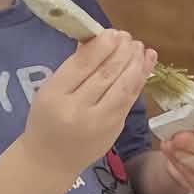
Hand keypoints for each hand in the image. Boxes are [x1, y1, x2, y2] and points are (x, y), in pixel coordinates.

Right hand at [22, 31, 153, 175]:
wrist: (50, 160)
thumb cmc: (47, 119)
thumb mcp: (49, 90)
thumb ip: (73, 68)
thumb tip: (99, 39)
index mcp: (54, 95)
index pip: (82, 66)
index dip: (102, 47)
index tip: (113, 32)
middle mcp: (77, 109)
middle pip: (105, 75)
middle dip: (122, 52)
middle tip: (129, 37)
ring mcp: (99, 122)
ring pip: (123, 87)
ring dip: (136, 64)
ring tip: (140, 47)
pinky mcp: (115, 129)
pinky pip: (129, 100)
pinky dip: (140, 80)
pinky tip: (145, 64)